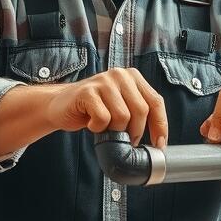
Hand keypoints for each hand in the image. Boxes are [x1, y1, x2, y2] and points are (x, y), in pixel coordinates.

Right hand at [45, 68, 168, 147]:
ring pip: (123, 116)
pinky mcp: (87, 92)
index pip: (156, 102)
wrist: (60, 106)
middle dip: (136, 132)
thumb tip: (158, 143)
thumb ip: (138, 115)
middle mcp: (120, 75)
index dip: (160, 126)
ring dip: (115, 130)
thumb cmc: (93, 110)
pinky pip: (103, 118)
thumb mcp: (121, 107)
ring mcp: (103, 81)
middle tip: (126, 141)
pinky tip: (91, 124)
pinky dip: (98, 128)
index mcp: (133, 77)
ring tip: (105, 128)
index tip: (159, 145)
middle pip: (141, 110)